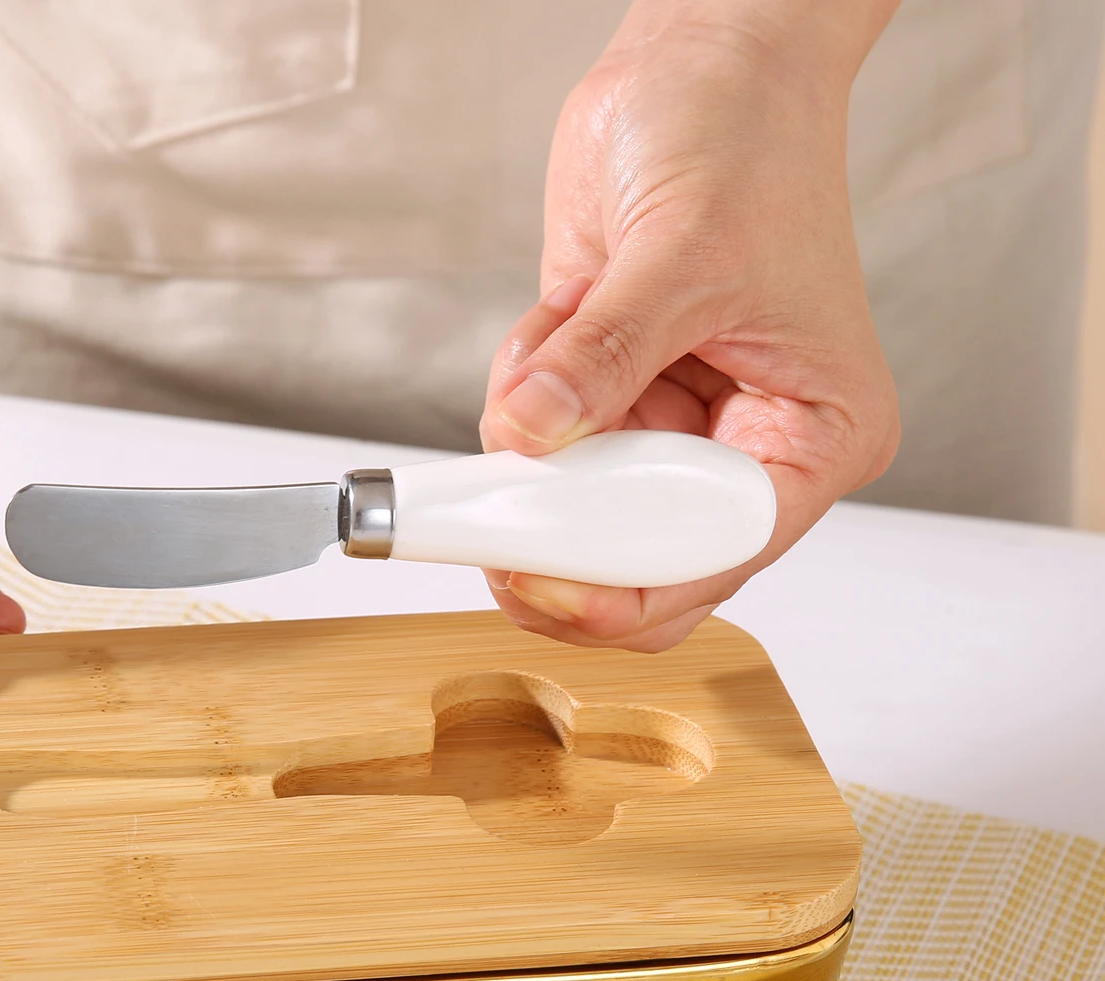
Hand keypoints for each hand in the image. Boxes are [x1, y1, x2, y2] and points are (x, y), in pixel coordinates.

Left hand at [480, 5, 899, 650]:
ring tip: (550, 343)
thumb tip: (535, 434)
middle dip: (561, 539)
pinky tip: (548, 322)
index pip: (715, 558)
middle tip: (500, 515)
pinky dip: (519, 396)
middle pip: (643, 564)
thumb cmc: (748, 135)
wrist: (703, 62)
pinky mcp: (615, 396)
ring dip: (533, 449)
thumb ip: (602, 355)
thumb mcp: (682, 251)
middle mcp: (747, 446)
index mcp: (812, 436)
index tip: (540, 574)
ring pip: (576, 509)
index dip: (623, 586)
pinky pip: (542, 443)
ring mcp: (674, 427)